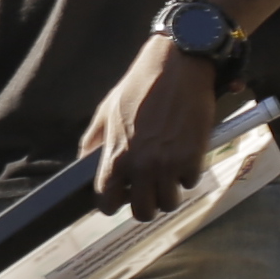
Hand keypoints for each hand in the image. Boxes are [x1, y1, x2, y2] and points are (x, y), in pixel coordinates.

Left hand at [74, 37, 222, 221]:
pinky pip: (190, 182)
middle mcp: (143, 166)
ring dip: (167, 194)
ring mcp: (170, 164)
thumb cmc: (140, 86)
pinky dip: (186, 175)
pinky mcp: (194, 157)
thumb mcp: (106, 111)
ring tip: (165, 177)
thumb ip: (93, 142)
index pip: (108, 202)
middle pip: (142, 212)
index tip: (118, 198)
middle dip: (143, 205)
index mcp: (117, 156)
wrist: (178, 66)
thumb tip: (84, 164)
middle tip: (146, 192)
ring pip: (169, 203)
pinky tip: (182, 158)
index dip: (111, 203)